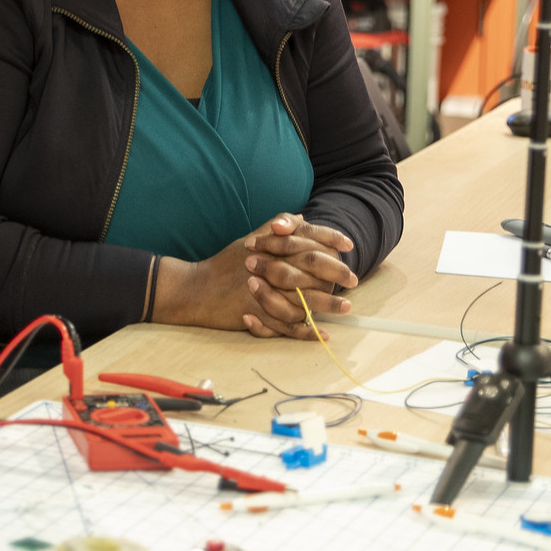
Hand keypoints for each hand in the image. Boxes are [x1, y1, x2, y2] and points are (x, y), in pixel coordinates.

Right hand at [151, 215, 357, 340]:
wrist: (196, 289)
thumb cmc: (225, 263)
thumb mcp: (251, 239)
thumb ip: (277, 228)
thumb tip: (303, 218)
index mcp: (269, 245)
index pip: (305, 236)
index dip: (329, 238)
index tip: (348, 245)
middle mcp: (268, 264)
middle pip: (310, 265)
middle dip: (336, 272)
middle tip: (353, 280)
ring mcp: (263, 290)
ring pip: (302, 297)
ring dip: (327, 304)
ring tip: (344, 308)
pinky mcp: (256, 312)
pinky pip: (286, 325)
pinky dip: (305, 330)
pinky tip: (322, 332)